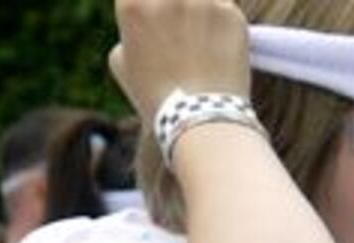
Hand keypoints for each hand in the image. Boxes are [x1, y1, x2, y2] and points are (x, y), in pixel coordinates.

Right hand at [110, 0, 253, 116]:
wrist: (199, 119)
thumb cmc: (156, 96)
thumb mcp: (121, 61)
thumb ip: (130, 29)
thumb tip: (145, 20)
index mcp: (133, 3)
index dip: (152, 5)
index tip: (160, 19)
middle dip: (177, 7)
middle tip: (183, 32)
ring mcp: (202, 2)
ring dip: (201, 9)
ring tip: (200, 39)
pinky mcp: (232, 15)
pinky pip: (226, 8)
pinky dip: (223, 24)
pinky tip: (218, 48)